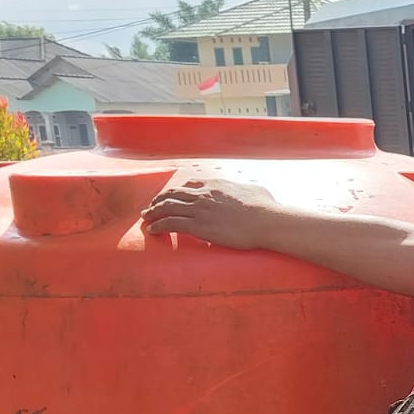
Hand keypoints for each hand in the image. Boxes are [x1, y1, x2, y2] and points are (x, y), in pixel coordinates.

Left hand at [140, 178, 283, 247]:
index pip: (189, 184)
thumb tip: (255, 190)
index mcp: (216, 184)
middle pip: (173, 193)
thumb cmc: (267, 208)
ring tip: (146, 217)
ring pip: (167, 207)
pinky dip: (158, 226)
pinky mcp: (198, 226)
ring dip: (153, 211)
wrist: (267, 221)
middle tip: (152, 206)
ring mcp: (199, 209)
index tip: (173, 195)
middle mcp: (203, 194)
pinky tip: (152, 230)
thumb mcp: (257, 190)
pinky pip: (170, 223)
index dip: (177, 190)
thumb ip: (249, 188)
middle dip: (159, 199)